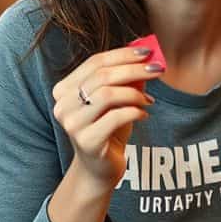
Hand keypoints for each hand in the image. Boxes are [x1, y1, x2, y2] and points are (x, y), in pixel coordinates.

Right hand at [51, 45, 163, 189]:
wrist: (100, 169)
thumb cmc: (108, 129)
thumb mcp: (115, 100)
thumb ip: (124, 78)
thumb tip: (145, 55)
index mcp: (64, 89)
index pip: (95, 62)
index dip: (123, 54)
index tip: (147, 52)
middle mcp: (63, 105)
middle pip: (102, 76)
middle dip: (134, 70)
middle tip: (158, 70)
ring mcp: (72, 124)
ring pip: (107, 94)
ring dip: (135, 93)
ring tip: (148, 99)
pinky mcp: (87, 141)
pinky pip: (116, 117)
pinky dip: (135, 111)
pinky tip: (144, 115)